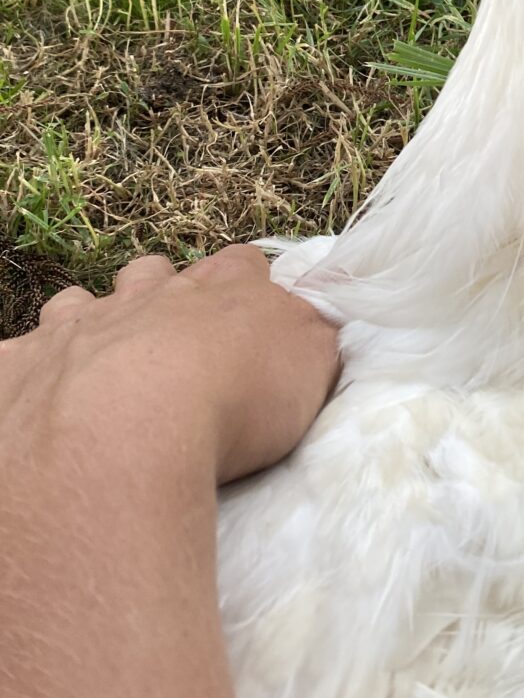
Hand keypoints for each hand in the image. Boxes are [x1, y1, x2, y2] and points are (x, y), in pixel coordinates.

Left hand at [0, 242, 340, 484]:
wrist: (127, 434)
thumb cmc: (233, 400)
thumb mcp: (311, 365)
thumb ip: (316, 337)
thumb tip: (319, 326)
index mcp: (218, 292)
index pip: (239, 263)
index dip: (245, 280)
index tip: (252, 303)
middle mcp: (146, 297)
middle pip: (153, 274)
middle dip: (161, 294)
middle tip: (174, 338)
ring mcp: (76, 328)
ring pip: (78, 304)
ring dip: (89, 324)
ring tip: (100, 365)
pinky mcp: (21, 370)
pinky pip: (18, 359)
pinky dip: (30, 374)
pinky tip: (40, 403)